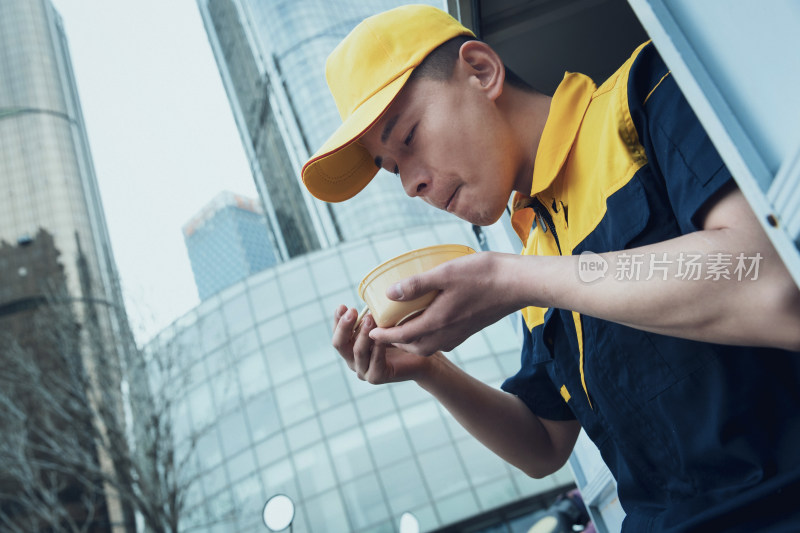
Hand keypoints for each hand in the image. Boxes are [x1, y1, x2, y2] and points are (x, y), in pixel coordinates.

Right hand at [331, 305, 431, 383]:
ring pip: (357, 351)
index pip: (337, 333)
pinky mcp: (376, 377)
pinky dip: (377, 348)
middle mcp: (353, 359)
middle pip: (339, 344)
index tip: (343, 306)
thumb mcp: (383, 324)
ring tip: (370, 318)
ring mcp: (363, 370)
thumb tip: (370, 293)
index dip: (337, 320)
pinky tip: (381, 337)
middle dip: (344, 326)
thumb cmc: (400, 338)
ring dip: (363, 334)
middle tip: (353, 311)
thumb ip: (372, 316)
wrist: (420, 359)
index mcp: (350, 346)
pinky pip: (374, 361)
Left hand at [368, 252, 520, 354]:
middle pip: (414, 346)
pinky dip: (428, 336)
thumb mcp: (445, 273)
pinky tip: (428, 320)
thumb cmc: (483, 274)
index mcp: (438, 322)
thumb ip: (417, 285)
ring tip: (402, 326)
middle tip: (383, 329)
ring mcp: (460, 334)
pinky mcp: (469, 329)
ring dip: (412, 340)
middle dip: (396, 341)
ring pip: (429, 345)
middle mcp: (448, 334)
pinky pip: (442, 340)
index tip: (370, 331)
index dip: (384, 335)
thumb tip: (390, 293)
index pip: (403, 336)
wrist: (519, 284)